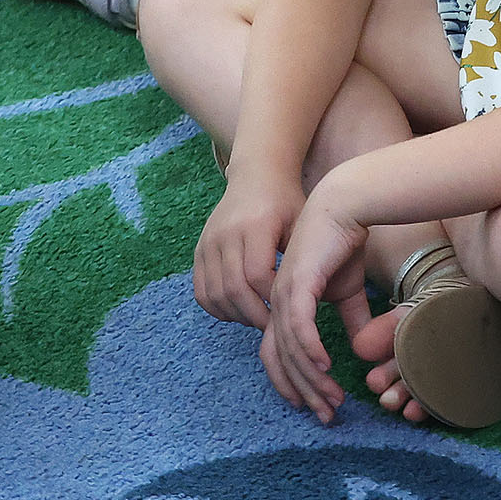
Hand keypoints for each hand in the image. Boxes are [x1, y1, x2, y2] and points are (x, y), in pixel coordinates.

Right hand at [192, 162, 303, 330]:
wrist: (257, 174)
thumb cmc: (287, 202)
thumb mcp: (301, 223)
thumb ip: (298, 259)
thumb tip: (300, 304)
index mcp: (255, 225)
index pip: (257, 275)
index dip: (271, 297)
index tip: (288, 307)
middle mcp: (226, 233)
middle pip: (233, 289)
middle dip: (254, 314)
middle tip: (273, 325)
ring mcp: (208, 241)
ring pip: (214, 294)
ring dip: (236, 314)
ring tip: (257, 318)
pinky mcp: (199, 249)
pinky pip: (201, 290)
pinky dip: (218, 307)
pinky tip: (238, 310)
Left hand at [260, 182, 370, 421]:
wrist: (345, 204)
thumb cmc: (344, 242)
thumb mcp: (348, 290)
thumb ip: (353, 318)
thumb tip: (361, 347)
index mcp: (284, 304)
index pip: (278, 353)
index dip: (293, 382)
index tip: (313, 406)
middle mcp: (278, 302)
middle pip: (281, 358)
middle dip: (304, 391)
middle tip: (325, 416)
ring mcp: (284, 292)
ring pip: (291, 348)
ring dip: (311, 378)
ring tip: (332, 399)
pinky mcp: (298, 282)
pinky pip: (299, 324)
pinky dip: (310, 349)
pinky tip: (325, 367)